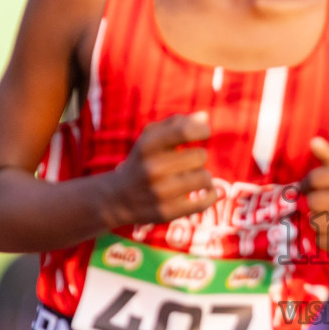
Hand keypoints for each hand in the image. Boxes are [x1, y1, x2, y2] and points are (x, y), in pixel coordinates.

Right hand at [104, 111, 217, 225]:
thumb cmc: (142, 161)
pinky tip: (205, 192)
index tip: (205, 132)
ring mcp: (160, 192)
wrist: (118, 198)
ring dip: (203, 176)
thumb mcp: (150, 138)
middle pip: (200, 156)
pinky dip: (211, 195)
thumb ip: (177, 123)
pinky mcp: (168, 212)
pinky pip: (204, 202)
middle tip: (188, 162)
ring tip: (192, 177)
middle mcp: (152, 169)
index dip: (202, 130)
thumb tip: (204, 117)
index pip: (183, 131)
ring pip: (204, 178)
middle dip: (198, 157)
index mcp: (147, 146)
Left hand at [303, 137, 328, 258]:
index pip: (315, 178)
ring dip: (313, 225)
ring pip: (317, 223)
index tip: (305, 190)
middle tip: (312, 208)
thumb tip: (313, 140)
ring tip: (323, 222)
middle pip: (315, 202)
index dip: (304, 186)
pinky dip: (321, 240)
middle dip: (308, 206)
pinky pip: (323, 241)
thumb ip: (327, 158)